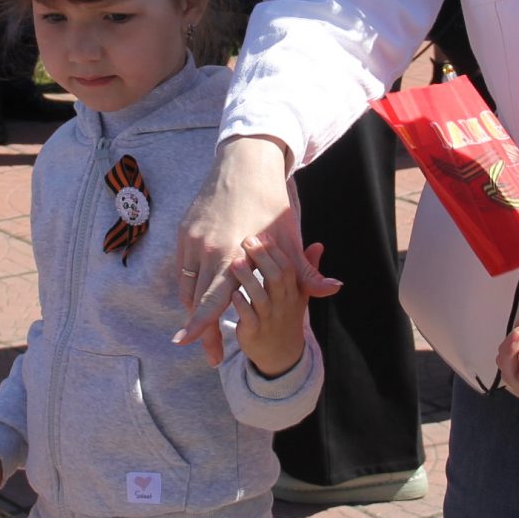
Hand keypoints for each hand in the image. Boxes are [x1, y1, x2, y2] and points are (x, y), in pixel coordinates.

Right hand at [175, 135, 334, 365]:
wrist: (244, 162)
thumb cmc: (270, 201)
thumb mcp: (289, 237)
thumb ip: (306, 271)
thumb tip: (333, 290)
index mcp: (232, 254)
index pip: (211, 299)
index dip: (199, 324)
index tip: (185, 343)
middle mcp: (207, 250)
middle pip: (197, 301)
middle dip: (200, 331)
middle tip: (213, 356)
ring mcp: (192, 241)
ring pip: (189, 287)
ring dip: (197, 310)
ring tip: (208, 328)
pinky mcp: (185, 233)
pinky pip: (185, 270)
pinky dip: (193, 287)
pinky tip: (204, 297)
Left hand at [231, 236, 317, 378]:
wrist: (281, 355)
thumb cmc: (286, 315)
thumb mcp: (299, 293)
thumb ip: (307, 269)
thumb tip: (319, 245)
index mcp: (293, 292)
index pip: (289, 268)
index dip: (276, 252)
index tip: (264, 233)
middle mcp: (283, 304)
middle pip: (277, 279)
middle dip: (263, 258)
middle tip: (247, 240)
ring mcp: (269, 319)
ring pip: (260, 298)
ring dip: (248, 279)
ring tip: (235, 262)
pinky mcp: (254, 333)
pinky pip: (249, 319)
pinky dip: (241, 305)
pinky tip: (232, 292)